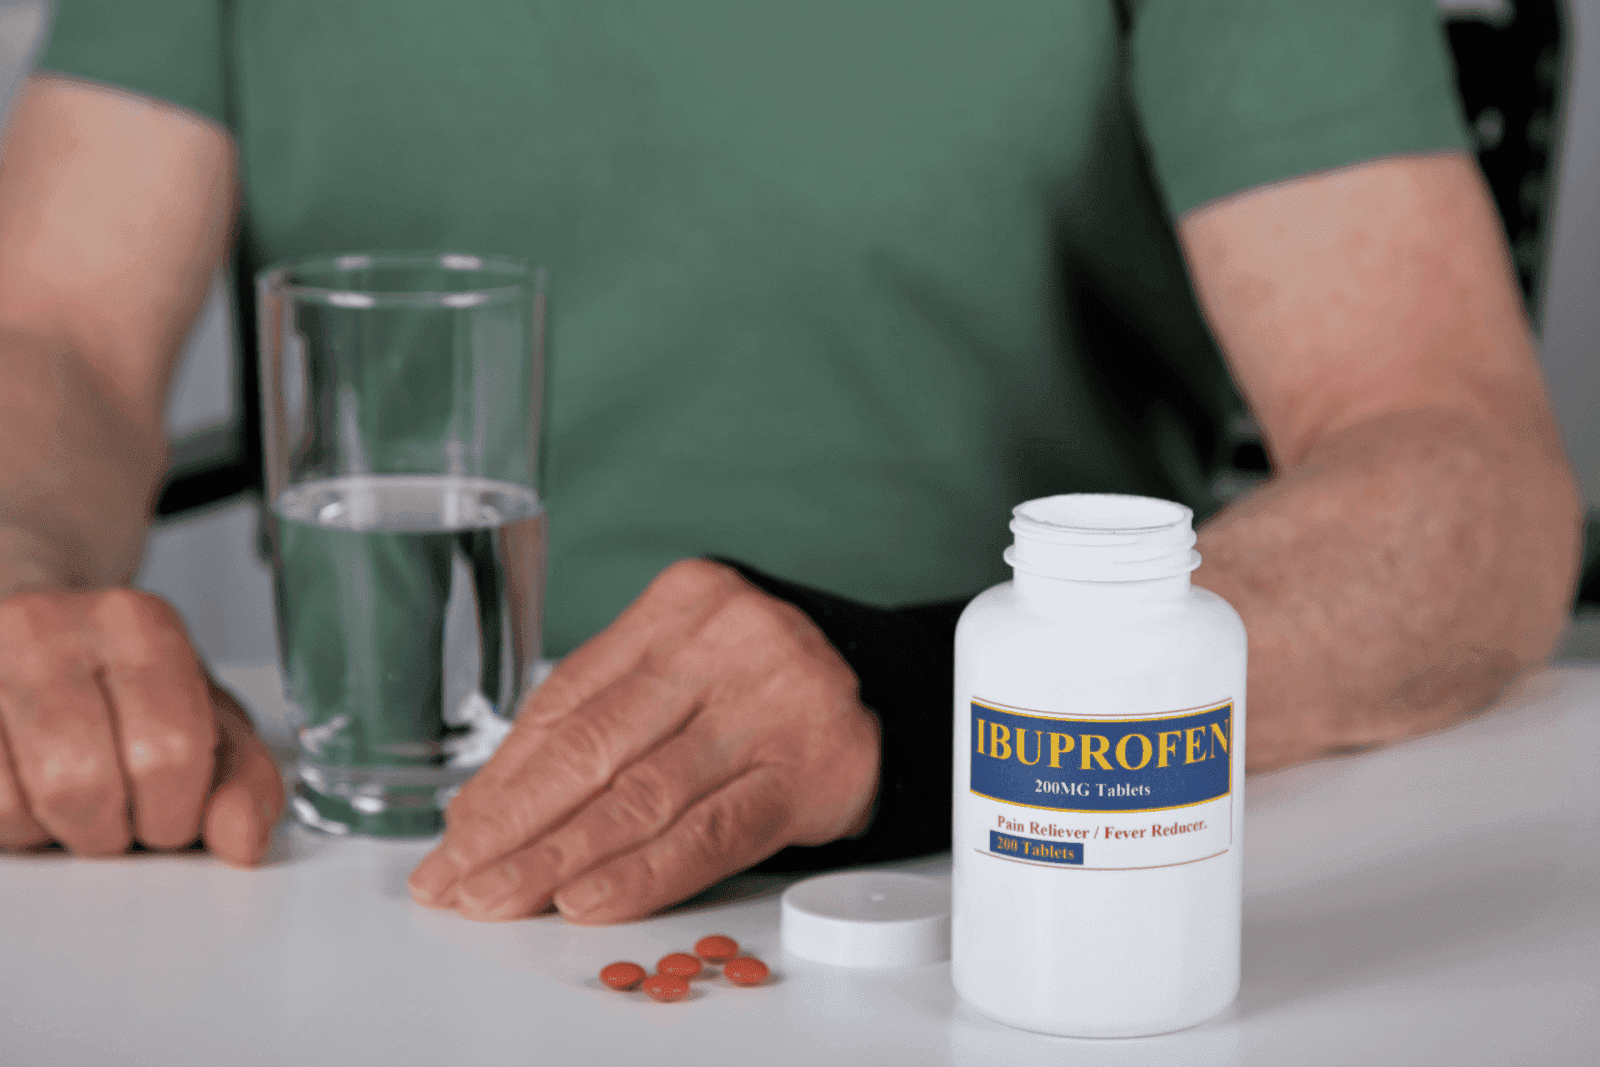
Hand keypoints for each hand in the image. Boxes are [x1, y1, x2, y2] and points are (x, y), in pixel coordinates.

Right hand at [0, 587, 284, 864]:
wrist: (41, 641)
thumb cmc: (131, 688)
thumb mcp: (209, 720)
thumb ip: (243, 780)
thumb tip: (241, 840)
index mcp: (137, 624)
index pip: (168, 751)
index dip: (176, 810)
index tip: (175, 810)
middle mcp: (46, 629)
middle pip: (85, 783)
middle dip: (116, 829)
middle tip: (125, 813)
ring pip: (21, 804)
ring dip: (61, 832)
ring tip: (80, 801)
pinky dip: (16, 828)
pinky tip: (34, 796)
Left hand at [407, 558, 879, 923]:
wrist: (897, 686)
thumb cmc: (768, 683)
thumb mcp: (689, 666)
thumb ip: (605, 716)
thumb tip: (490, 806)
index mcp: (685, 600)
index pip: (569, 697)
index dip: (503, 775)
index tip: (455, 833)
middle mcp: (731, 638)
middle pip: (595, 746)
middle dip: (512, 825)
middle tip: (453, 880)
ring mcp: (777, 701)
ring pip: (642, 792)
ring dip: (558, 858)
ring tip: (500, 899)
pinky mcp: (813, 768)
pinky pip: (711, 830)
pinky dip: (643, 872)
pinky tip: (587, 900)